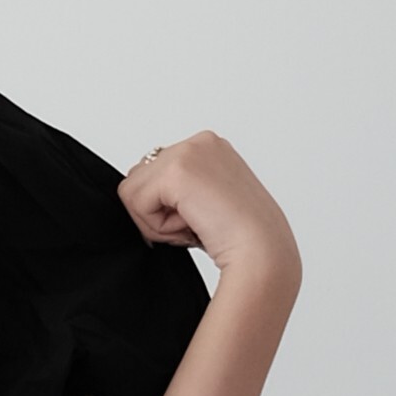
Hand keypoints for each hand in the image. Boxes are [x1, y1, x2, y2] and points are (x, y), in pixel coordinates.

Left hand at [118, 130, 300, 307]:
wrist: (262, 252)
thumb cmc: (242, 240)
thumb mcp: (206, 202)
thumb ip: (177, 191)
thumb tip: (137, 197)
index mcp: (209, 148)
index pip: (154, 174)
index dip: (168, 207)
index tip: (203, 219)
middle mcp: (200, 142)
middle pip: (139, 179)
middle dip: (159, 212)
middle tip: (198, 224)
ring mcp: (188, 152)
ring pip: (133, 192)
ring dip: (158, 221)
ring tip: (196, 225)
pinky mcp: (176, 171)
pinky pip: (135, 202)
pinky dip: (157, 226)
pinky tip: (190, 226)